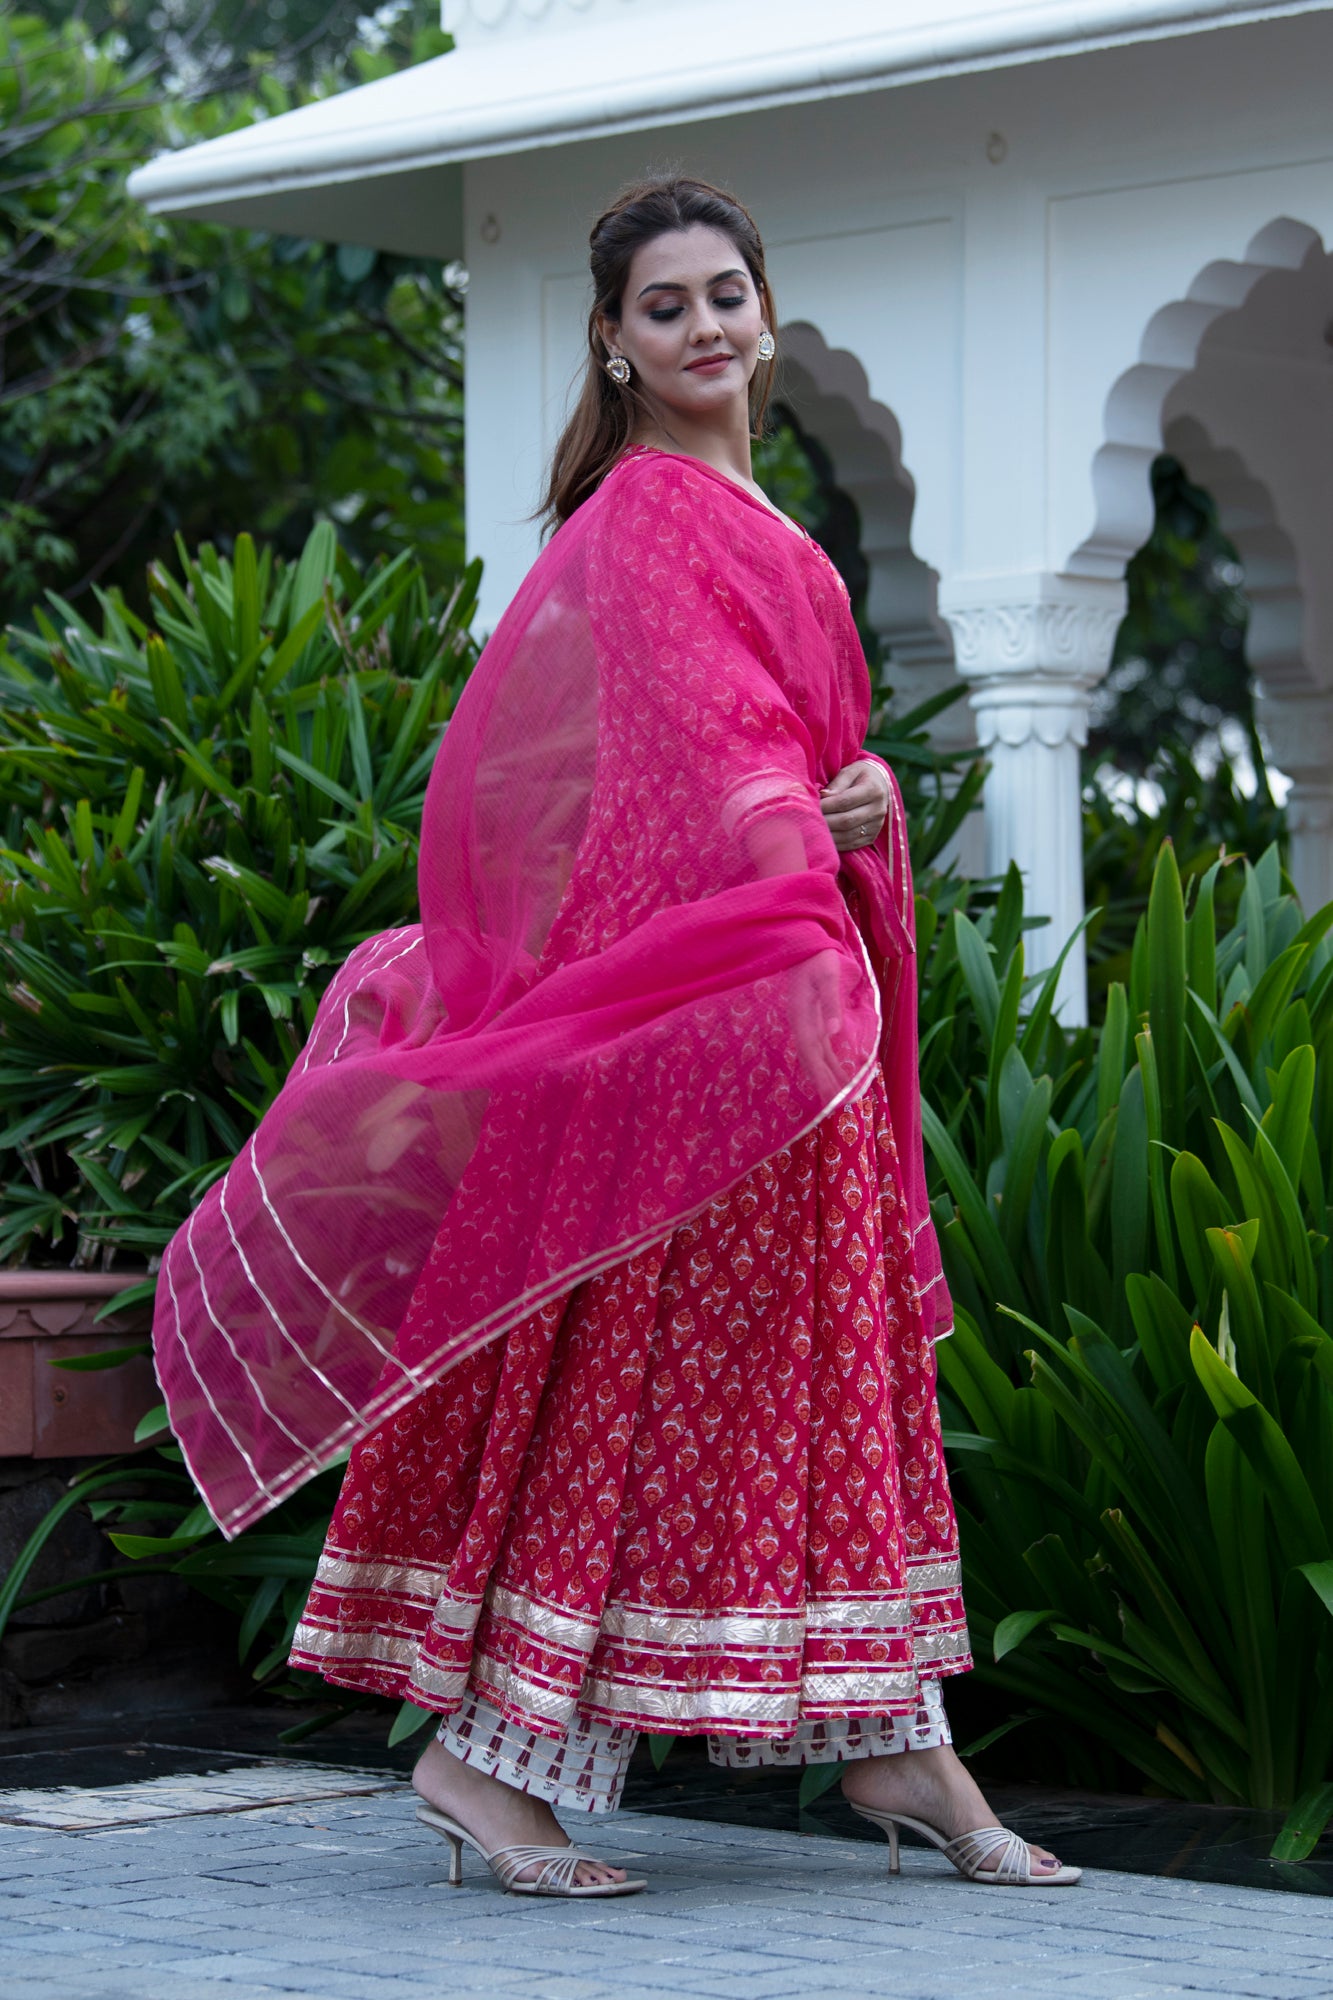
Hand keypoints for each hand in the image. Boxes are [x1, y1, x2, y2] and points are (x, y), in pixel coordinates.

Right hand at [788, 949, 845, 1102]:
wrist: (804, 940)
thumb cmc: (816, 955)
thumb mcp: (827, 974)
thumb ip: (830, 1002)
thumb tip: (834, 1032)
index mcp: (803, 1016)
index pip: (813, 1054)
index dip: (821, 1076)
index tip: (830, 1097)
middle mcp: (803, 1024)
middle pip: (815, 1060)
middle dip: (826, 1083)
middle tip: (838, 1107)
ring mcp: (808, 1021)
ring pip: (819, 1055)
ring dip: (829, 1075)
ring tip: (839, 1096)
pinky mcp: (814, 1017)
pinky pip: (822, 1045)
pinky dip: (830, 1060)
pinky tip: (836, 1071)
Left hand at [820, 759, 890, 852]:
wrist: (881, 786)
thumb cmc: (860, 775)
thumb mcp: (851, 771)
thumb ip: (837, 783)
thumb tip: (823, 796)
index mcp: (873, 789)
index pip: (845, 801)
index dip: (826, 806)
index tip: (811, 806)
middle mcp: (878, 809)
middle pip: (846, 820)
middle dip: (825, 821)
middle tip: (807, 820)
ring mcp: (876, 825)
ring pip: (848, 835)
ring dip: (828, 835)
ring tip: (812, 830)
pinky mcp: (871, 837)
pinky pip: (851, 844)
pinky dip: (835, 844)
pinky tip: (823, 839)